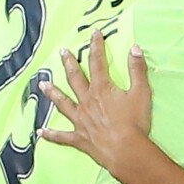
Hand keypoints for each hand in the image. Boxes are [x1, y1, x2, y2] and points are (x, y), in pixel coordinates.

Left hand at [38, 30, 152, 172]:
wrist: (126, 149)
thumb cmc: (135, 121)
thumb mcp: (142, 92)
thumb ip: (137, 69)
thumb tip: (134, 48)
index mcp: (102, 89)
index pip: (98, 62)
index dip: (96, 46)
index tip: (94, 34)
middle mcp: (87, 101)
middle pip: (75, 78)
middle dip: (69, 63)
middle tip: (62, 52)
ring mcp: (81, 119)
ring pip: (63, 103)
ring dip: (53, 93)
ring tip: (43, 84)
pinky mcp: (79, 137)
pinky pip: (62, 136)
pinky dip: (51, 134)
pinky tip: (41, 132)